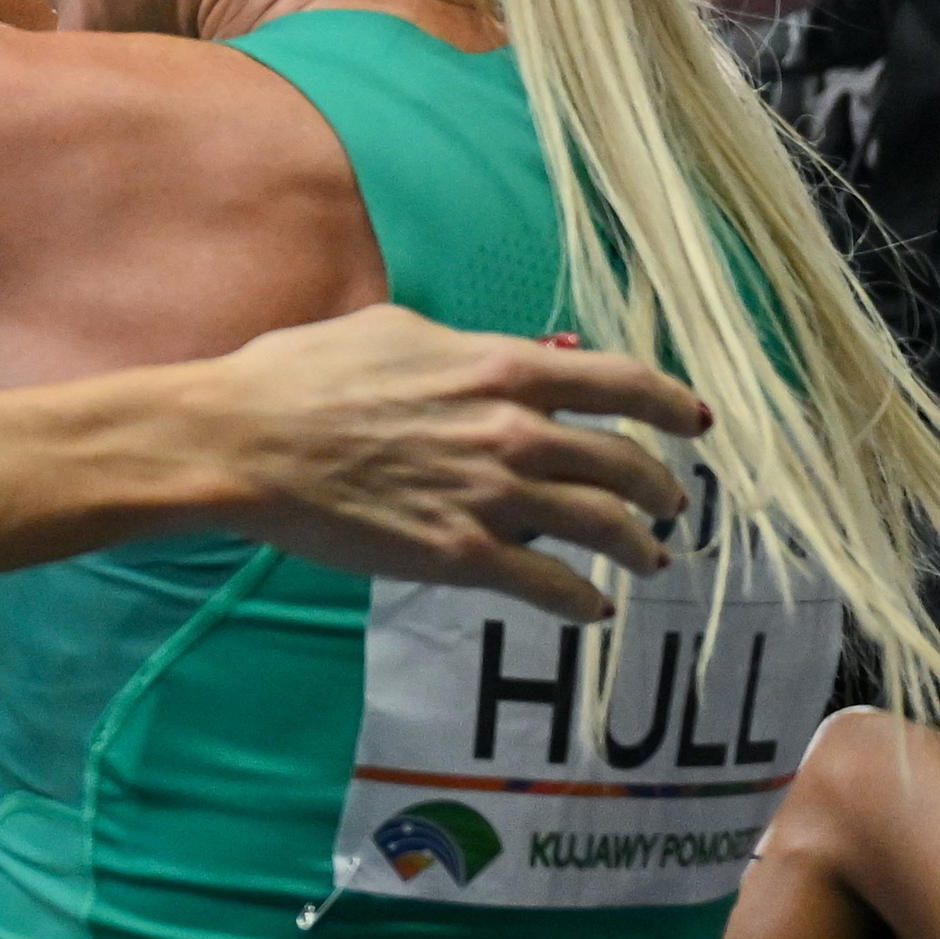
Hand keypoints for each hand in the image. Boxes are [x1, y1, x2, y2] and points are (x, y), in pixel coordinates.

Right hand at [183, 308, 701, 623]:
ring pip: (606, 528)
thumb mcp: (394, 331)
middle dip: (660, 487)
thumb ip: (462, 349)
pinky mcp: (461, 556)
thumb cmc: (300, 377)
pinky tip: (593, 607)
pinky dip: (584, 601)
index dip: (671, 404)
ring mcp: (493, 497)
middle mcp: (515, 431)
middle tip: (669, 503)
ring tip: (649, 558)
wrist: (244, 443)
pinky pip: (552, 587)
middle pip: (627, 463)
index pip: (621, 383)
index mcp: (501, 367)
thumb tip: (496, 359)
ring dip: (640, 546)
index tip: (695, 422)